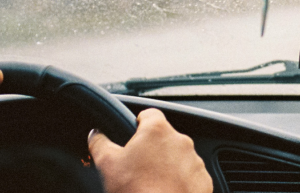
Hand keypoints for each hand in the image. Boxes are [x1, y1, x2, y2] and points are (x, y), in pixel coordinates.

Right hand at [88, 109, 212, 192]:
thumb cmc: (135, 190)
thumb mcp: (107, 165)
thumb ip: (100, 143)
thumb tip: (95, 134)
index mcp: (157, 130)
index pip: (149, 115)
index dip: (138, 124)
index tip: (133, 137)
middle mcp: (181, 141)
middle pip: (165, 138)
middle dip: (153, 149)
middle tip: (139, 168)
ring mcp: (196, 161)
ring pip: (179, 157)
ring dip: (169, 165)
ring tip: (154, 184)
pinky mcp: (204, 180)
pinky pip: (191, 176)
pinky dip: (181, 182)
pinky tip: (168, 192)